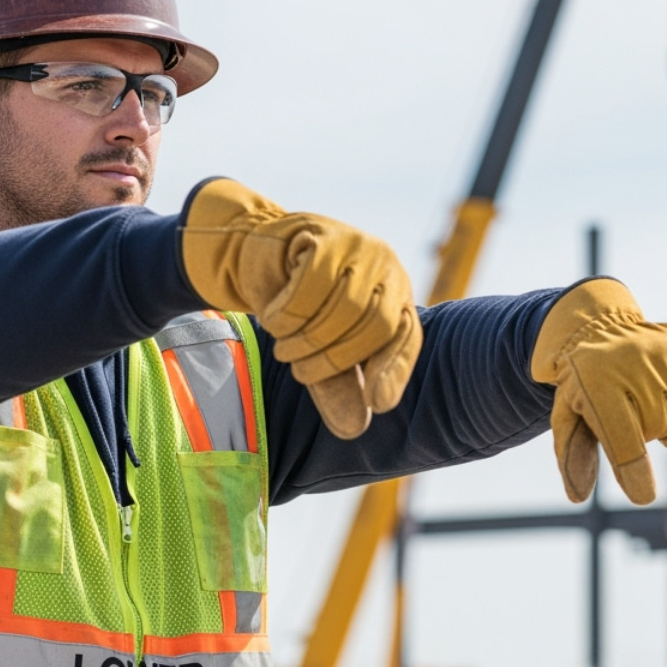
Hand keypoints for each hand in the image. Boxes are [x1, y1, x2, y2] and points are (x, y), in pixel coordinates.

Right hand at [179, 178, 420, 438]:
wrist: (260, 252)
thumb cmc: (301, 305)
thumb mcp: (321, 348)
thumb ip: (338, 385)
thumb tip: (354, 429)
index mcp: (396, 296)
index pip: (405, 337)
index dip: (394, 371)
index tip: (376, 402)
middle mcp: (387, 268)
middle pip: (374, 326)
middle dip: (333, 360)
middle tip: (299, 373)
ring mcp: (359, 247)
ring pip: (343, 307)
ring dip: (305, 339)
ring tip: (284, 349)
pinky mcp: (326, 236)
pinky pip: (311, 286)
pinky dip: (287, 314)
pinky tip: (273, 319)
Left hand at [531, 278, 666, 504]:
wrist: (601, 330)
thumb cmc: (585, 386)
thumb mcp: (568, 415)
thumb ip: (573, 455)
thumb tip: (578, 497)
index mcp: (594, 381)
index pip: (621, 435)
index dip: (633, 468)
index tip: (642, 494)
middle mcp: (634, 361)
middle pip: (653, 430)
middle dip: (640, 434)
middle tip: (625, 409)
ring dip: (666, 423)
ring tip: (645, 399)